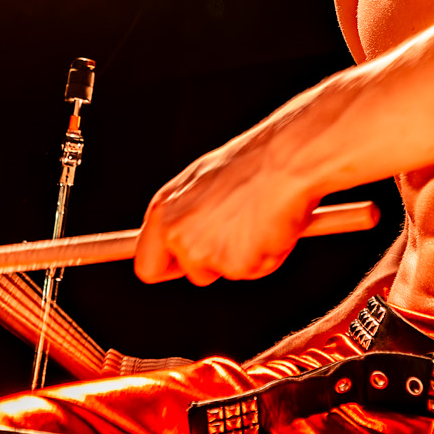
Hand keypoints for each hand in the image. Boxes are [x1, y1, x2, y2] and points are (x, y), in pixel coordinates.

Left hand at [133, 129, 322, 285]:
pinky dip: (268, 254)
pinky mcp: (236, 266)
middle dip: (214, 263)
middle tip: (239, 235)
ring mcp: (205, 254)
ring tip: (260, 218)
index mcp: (164, 211)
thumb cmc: (251, 164)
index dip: (169, 267)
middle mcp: (177, 236)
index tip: (185, 263)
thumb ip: (187, 213)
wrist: (286, 161)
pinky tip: (274, 225)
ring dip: (244, 255)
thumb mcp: (204, 183)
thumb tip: (187, 235)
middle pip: (192, 273)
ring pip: (226, 271)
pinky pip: (256, 270)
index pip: (147, 265)